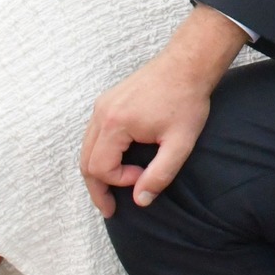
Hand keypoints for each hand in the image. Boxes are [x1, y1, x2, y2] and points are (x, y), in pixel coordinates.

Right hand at [79, 5, 247, 216]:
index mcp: (115, 123)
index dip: (120, 181)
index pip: (101, 168)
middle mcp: (102, 113)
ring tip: (110, 192)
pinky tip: (115, 164)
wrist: (188, 64)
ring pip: (87, 148)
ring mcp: (102, 105)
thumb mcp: (180, 143)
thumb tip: (140, 201)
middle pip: (86, 161)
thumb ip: (160, 175)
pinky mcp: (108, 101)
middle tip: (110, 209)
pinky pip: (94, 135)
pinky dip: (101, 153)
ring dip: (97, 171)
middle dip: (98, 188)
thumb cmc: (187, 101)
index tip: (143, 177)